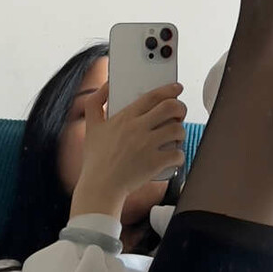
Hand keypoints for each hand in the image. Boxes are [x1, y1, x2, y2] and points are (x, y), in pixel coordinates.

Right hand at [68, 82, 186, 221]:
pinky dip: (180, 155)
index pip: (152, 96)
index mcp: (125, 118)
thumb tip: (107, 84)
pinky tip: (175, 156)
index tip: (177, 88)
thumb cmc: (96, 159)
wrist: (100, 187)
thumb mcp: (91, 126)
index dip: (168, 89)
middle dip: (181, 108)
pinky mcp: (154, 163)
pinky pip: (177, 154)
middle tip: (180, 113)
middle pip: (170, 108)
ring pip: (177, 130)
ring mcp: (147, 146)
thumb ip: (95, 102)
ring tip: (176, 136)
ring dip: (181, 132)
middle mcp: (138, 129)